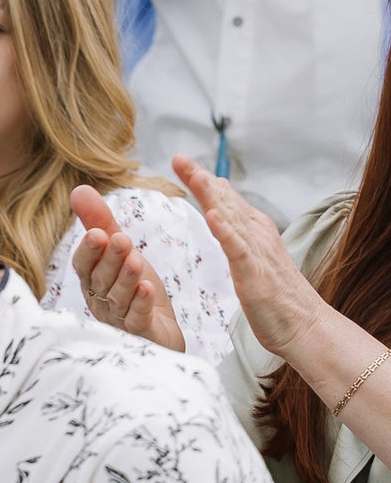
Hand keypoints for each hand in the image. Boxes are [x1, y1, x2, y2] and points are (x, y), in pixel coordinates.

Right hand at [68, 186, 185, 351]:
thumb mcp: (121, 252)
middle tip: (120, 239)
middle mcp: (101, 299)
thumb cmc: (135, 290)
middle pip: (101, 279)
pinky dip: (140, 304)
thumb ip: (100, 222)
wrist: (160, 330)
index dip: (89, 251)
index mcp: (93, 280)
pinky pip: (137, 318)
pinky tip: (147, 289)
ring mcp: (118, 318)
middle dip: (110, 259)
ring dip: (126, 279)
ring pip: (118, 297)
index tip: (96, 233)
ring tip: (136, 260)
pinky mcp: (140, 332)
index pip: (84, 265)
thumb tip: (78, 189)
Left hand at [174, 154, 329, 362]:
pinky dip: (226, 231)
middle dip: (201, 179)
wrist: (304, 324)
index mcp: (253, 232)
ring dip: (212, 197)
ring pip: (231, 218)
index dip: (203, 181)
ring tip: (194, 176)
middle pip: (225, 202)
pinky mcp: (256, 273)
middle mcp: (257, 235)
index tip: (181, 161)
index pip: (225, 200)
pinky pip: (238, 249)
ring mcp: (257, 252)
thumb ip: (238, 232)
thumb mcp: (252, 257)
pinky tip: (213, 216)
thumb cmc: (275, 296)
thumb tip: (221, 206)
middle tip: (179, 158)